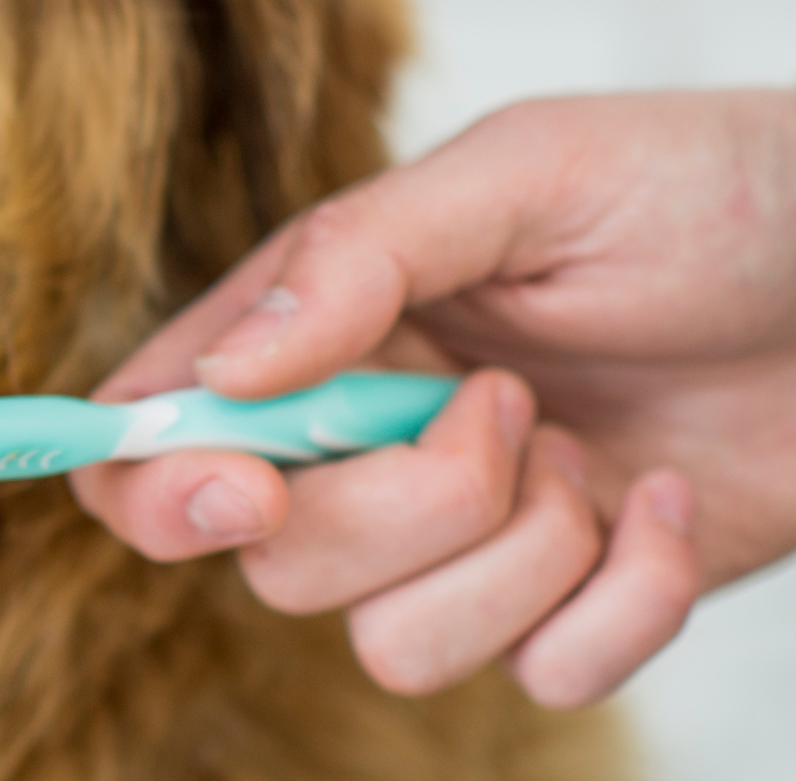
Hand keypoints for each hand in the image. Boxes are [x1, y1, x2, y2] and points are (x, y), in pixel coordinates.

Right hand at [70, 90, 795, 706]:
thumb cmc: (698, 186)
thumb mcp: (521, 175)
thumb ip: (353, 259)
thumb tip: (217, 372)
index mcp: (321, 327)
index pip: (154, 431)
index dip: (151, 482)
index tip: (241, 484)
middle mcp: (370, 439)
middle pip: (272, 558)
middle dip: (397, 506)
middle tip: (503, 404)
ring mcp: (471, 531)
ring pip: (392, 643)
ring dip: (515, 559)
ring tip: (587, 450)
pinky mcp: (575, 599)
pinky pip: (544, 675)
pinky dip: (625, 600)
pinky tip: (673, 500)